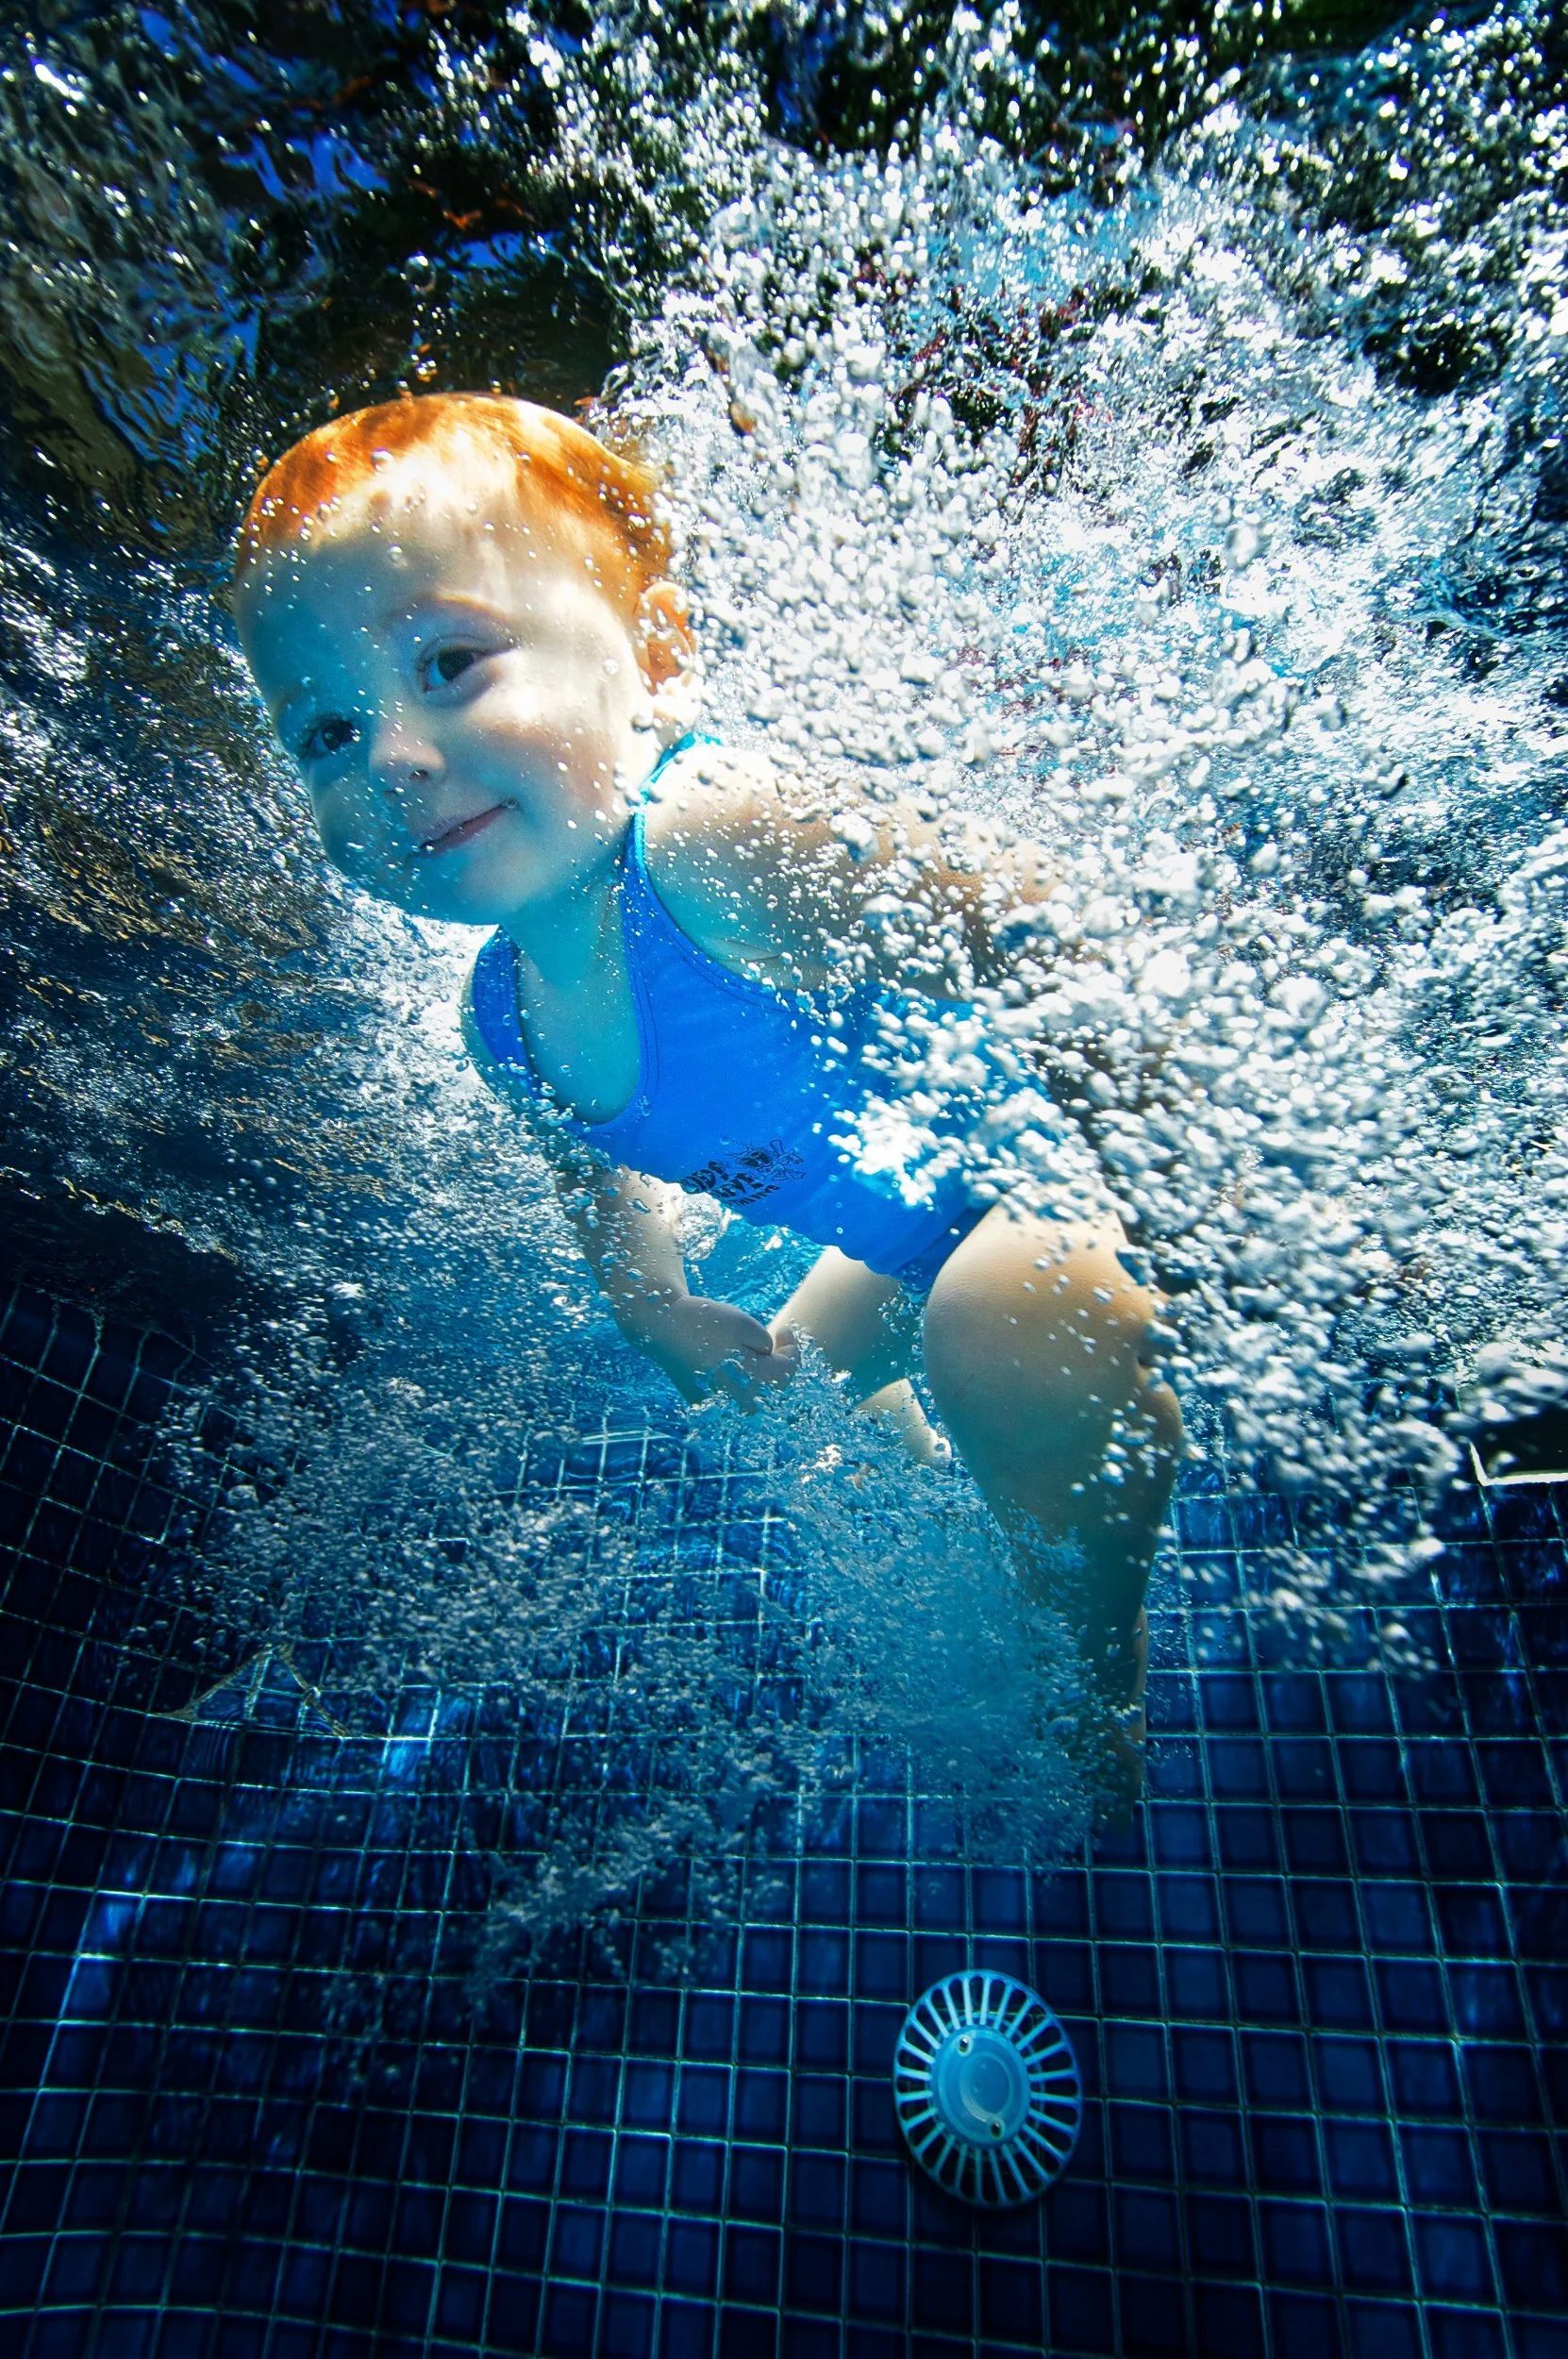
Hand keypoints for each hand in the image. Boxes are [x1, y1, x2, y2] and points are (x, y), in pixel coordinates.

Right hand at [641, 1294, 800, 1406]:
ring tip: (753, 1350)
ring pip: (752, 1398)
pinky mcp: (700, 1401)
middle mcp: (730, 1400)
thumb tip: (768, 1360)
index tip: (786, 1329)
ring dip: (761, 1377)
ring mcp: (714, 1404)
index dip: (792, 1351)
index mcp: (745, 1381)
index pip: (784, 1375)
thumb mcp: (744, 1324)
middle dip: (779, 1365)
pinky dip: (740, 1382)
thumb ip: (766, 1345)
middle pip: (772, 1391)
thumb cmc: (703, 1322)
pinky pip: (730, 1398)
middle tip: (777, 1339)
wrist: (661, 1326)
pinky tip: (734, 1360)